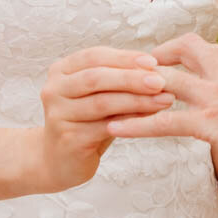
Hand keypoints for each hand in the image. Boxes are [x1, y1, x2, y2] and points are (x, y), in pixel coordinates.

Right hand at [35, 47, 172, 192]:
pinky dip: (130, 122)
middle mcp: (54, 89)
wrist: (60, 160)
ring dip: (137, 100)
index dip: (125, 58)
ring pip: (102, 102)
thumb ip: (119, 81)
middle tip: (160, 81)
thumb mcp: (100, 95)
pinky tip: (149, 122)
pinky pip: (104, 127)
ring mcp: (58, 114)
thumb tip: (156, 71)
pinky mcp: (67, 138)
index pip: (94, 56)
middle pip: (96, 77)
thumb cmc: (86, 122)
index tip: (153, 62)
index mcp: (61, 71)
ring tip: (164, 100)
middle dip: (132, 78)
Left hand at [107, 33, 217, 170]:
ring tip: (105, 94)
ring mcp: (215, 98)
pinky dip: (136, 124)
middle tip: (122, 70)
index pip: (199, 47)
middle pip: (177, 52)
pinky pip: (164, 121)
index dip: (173, 50)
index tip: (156, 57)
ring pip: (163, 83)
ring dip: (132, 88)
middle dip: (147, 60)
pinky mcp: (210, 124)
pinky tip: (115, 128)